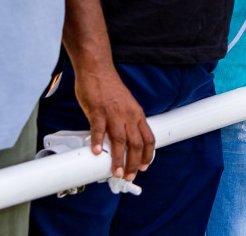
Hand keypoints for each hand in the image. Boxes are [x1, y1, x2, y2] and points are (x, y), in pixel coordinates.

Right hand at [74, 61, 154, 180]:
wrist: (97, 70)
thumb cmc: (109, 88)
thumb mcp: (125, 105)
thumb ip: (126, 121)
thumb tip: (125, 140)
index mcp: (136, 114)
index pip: (148, 138)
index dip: (148, 155)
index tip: (144, 167)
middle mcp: (128, 115)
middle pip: (136, 143)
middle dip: (133, 163)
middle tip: (128, 176)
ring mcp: (113, 113)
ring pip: (119, 140)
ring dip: (118, 158)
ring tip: (116, 172)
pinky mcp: (97, 111)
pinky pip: (98, 129)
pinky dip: (98, 141)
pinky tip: (96, 152)